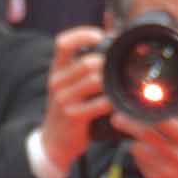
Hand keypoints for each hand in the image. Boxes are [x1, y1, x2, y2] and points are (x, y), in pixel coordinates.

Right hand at [40, 27, 113, 170]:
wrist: (54, 142)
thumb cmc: (67, 109)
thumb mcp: (68, 85)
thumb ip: (82, 65)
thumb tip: (108, 35)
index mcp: (56, 71)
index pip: (63, 43)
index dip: (82, 35)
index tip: (99, 36)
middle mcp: (57, 83)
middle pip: (87, 62)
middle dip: (108, 63)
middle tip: (122, 68)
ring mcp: (64, 100)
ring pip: (95, 80)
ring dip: (113, 82)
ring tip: (123, 85)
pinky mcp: (74, 116)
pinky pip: (100, 103)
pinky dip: (114, 101)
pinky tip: (119, 103)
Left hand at [115, 87, 177, 177]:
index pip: (167, 122)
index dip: (150, 111)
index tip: (140, 102)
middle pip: (146, 133)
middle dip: (128, 123)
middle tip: (117, 116)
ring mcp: (166, 169)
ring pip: (138, 147)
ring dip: (132, 137)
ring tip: (127, 129)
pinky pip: (139, 160)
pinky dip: (137, 151)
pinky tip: (141, 147)